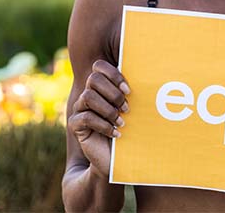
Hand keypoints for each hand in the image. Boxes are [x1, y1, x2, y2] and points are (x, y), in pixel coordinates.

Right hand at [67, 59, 130, 177]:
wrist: (116, 158)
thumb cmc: (128, 130)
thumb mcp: (133, 109)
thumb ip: (133, 93)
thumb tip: (149, 74)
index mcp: (101, 86)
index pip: (99, 66)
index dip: (113, 74)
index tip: (128, 90)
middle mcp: (88, 93)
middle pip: (94, 79)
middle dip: (113, 93)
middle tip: (126, 108)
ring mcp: (79, 108)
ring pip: (88, 96)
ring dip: (108, 110)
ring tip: (121, 122)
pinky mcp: (75, 124)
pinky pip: (86, 117)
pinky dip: (104, 125)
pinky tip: (116, 133)